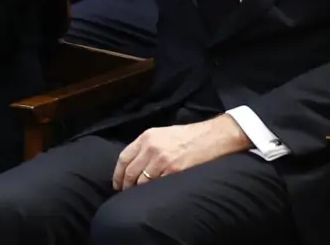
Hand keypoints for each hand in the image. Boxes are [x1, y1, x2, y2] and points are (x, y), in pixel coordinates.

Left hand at [112, 115, 251, 189]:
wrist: (212, 136)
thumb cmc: (188, 135)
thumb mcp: (162, 134)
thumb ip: (146, 145)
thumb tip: (134, 162)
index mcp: (146, 137)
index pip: (124, 158)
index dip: (118, 173)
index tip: (117, 184)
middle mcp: (151, 148)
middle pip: (131, 172)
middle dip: (126, 185)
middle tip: (125, 194)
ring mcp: (162, 160)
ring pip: (142, 181)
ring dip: (138, 191)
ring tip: (138, 197)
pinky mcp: (175, 170)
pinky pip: (158, 185)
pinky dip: (153, 192)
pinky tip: (153, 196)